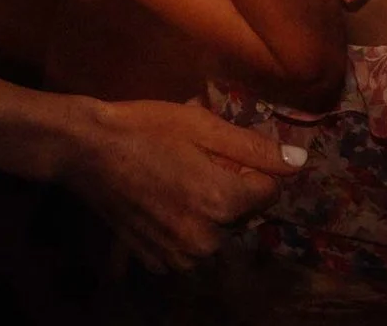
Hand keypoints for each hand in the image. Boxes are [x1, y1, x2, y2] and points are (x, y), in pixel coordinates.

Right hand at [62, 100, 301, 271]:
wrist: (86, 150)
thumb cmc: (146, 128)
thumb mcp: (202, 125)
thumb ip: (255, 148)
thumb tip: (300, 162)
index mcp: (222, 203)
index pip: (269, 191)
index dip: (249, 167)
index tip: (220, 151)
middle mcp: (206, 239)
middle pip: (242, 214)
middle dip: (229, 189)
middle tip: (193, 161)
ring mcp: (179, 255)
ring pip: (216, 232)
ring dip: (207, 211)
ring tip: (175, 180)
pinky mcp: (157, 261)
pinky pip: (189, 246)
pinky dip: (183, 227)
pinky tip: (161, 202)